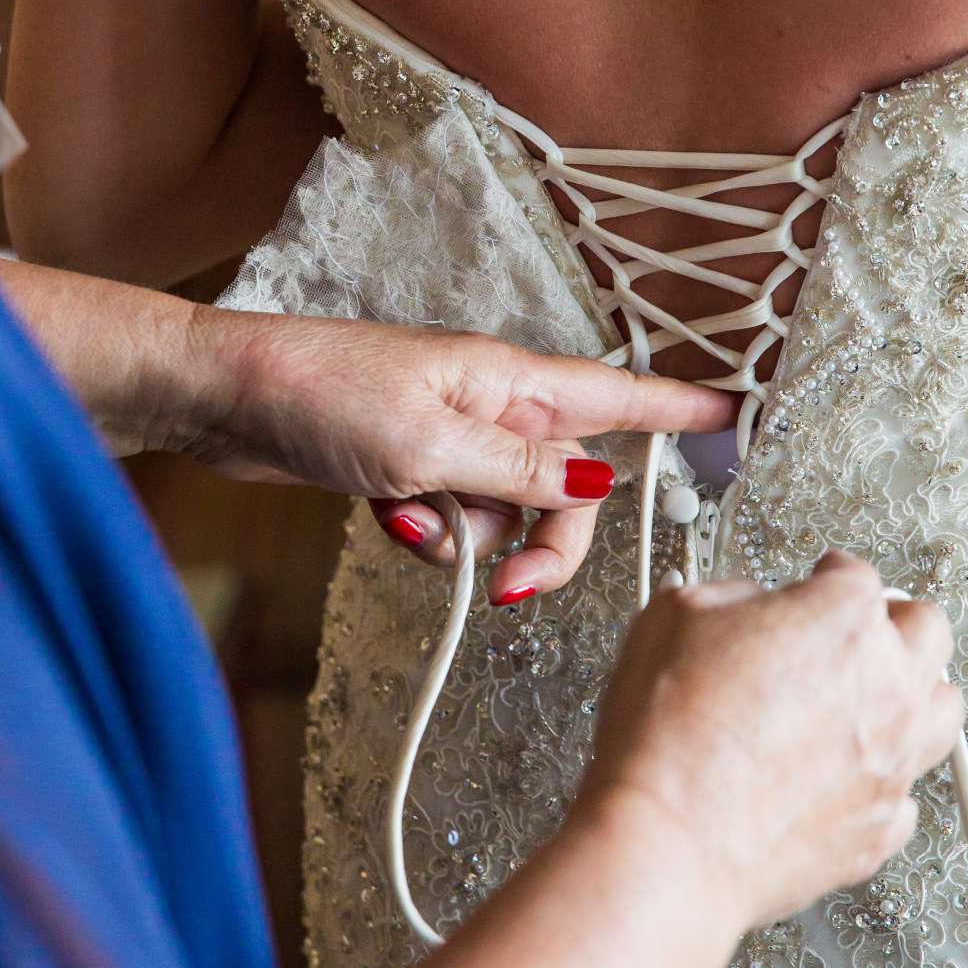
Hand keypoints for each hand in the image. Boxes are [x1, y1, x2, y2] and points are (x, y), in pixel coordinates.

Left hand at [176, 308, 736, 600]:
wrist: (227, 397)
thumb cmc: (324, 397)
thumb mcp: (432, 444)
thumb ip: (521, 470)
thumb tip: (600, 484)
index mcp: (513, 381)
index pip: (620, 398)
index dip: (682, 413)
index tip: (740, 421)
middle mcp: (495, 405)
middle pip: (571, 487)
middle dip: (547, 543)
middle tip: (509, 585)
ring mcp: (455, 435)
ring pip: (509, 512)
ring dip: (469, 539)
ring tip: (408, 520)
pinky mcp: (415, 463)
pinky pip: (456, 517)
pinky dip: (428, 532)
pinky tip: (385, 517)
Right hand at [576, 553, 961, 936]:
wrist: (671, 839)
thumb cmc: (671, 735)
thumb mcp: (676, 616)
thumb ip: (728, 596)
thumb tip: (745, 606)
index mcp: (843, 620)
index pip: (858, 576)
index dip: (828, 577)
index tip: (818, 584)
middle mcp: (887, 685)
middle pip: (928, 631)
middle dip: (893, 624)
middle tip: (862, 631)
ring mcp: (893, 761)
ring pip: (944, 711)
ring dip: (916, 695)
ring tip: (880, 699)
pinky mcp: (881, 829)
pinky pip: (906, 795)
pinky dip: (885, 782)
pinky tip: (851, 777)